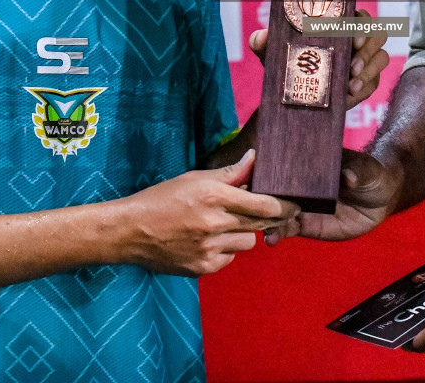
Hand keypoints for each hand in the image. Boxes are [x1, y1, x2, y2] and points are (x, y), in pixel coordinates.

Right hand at [115, 150, 298, 276]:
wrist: (130, 231)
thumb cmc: (162, 199)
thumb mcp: (194, 179)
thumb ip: (229, 173)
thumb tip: (254, 158)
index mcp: (214, 196)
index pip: (265, 204)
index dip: (284, 206)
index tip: (294, 204)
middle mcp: (215, 223)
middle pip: (262, 224)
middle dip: (270, 218)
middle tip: (268, 213)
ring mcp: (209, 249)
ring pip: (247, 242)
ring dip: (242, 233)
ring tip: (223, 226)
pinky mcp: (203, 268)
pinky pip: (230, 259)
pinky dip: (225, 250)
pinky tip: (208, 241)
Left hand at [247, 8, 390, 107]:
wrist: (289, 94)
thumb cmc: (284, 62)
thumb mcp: (270, 52)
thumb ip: (262, 42)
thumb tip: (262, 37)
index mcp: (338, 24)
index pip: (359, 16)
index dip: (361, 23)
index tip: (353, 39)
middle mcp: (357, 39)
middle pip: (378, 34)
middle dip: (369, 50)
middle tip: (352, 67)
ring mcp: (365, 61)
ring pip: (382, 58)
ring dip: (369, 70)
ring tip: (351, 85)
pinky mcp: (367, 82)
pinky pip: (375, 83)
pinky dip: (364, 89)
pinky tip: (350, 96)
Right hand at [265, 149, 400, 245]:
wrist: (381, 199)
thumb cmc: (371, 174)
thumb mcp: (367, 170)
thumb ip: (357, 171)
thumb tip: (348, 177)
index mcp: (310, 164)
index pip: (284, 166)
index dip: (268, 171)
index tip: (254, 177)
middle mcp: (300, 184)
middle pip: (274, 190)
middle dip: (260, 199)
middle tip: (251, 208)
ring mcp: (301, 205)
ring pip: (277, 211)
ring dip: (266, 219)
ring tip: (262, 228)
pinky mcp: (307, 225)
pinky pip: (288, 229)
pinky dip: (277, 234)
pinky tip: (270, 240)